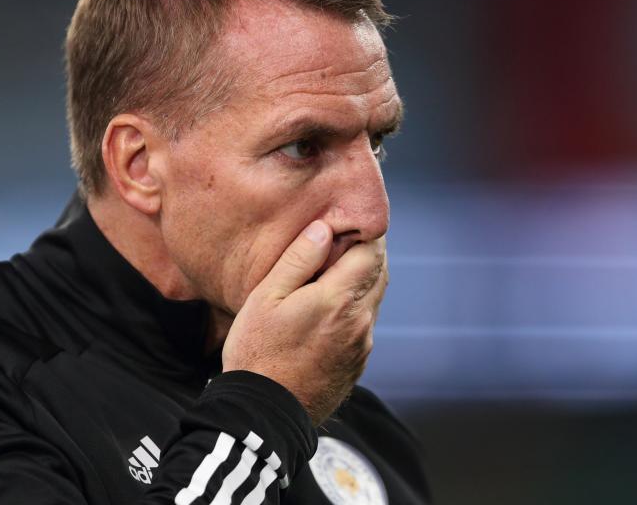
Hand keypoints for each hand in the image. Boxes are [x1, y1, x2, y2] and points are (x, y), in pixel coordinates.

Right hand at [221, 220, 387, 425]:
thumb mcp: (266, 297)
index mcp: (339, 299)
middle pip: (379, 274)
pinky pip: (364, 325)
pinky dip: (353, 309)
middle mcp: (360, 321)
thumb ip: (298, 260)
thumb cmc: (257, 351)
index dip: (364, 233)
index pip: (373, 252)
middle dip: (365, 254)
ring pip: (373, 300)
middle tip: (340, 242)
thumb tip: (324, 229)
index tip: (347, 224)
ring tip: (330, 275)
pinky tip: (326, 311)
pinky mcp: (357, 363)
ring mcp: (362, 345)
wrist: (264, 412)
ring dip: (360, 282)